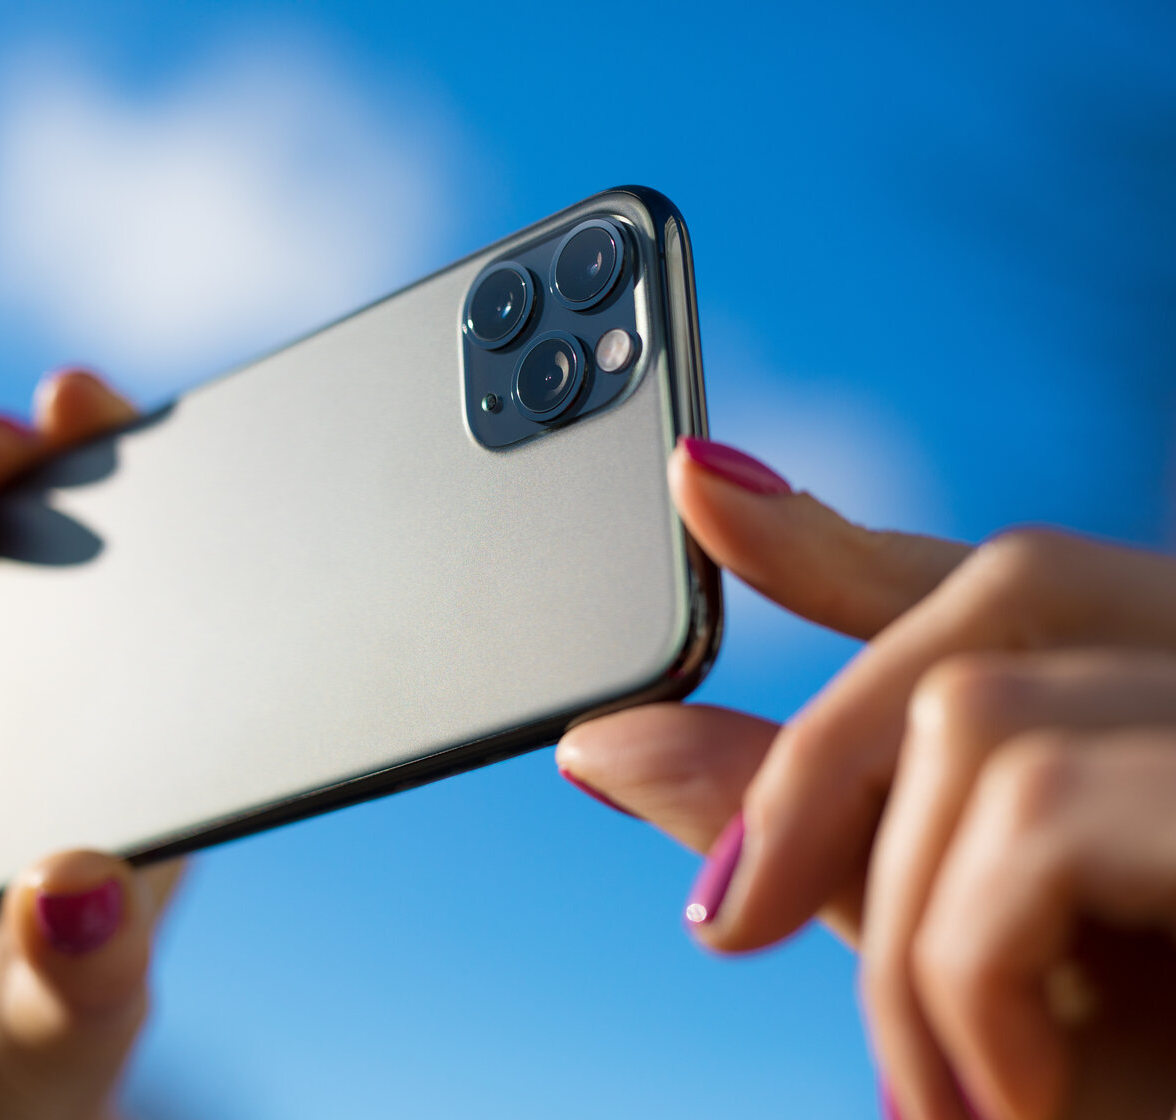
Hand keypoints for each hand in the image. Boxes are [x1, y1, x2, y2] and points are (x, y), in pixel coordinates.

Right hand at [0, 370, 180, 1119]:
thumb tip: (84, 882)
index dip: (144, 486)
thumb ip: (84, 957)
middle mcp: (44, 683)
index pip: (158, 577)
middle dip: (37, 454)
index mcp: (133, 729)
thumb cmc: (10, 1054)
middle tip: (23, 427)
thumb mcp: (65, 1014)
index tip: (126, 429)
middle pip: (50, 522)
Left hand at [556, 437, 1175, 1119]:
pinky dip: (970, 965)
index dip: (844, 526)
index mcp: (1171, 710)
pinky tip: (1012, 1090)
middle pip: (1004, 589)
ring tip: (942, 1092)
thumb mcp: (980, 958)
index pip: (1008, 575)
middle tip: (725, 926)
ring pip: (982, 710)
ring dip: (907, 927)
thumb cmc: (1146, 1095)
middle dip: (825, 753)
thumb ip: (824, 828)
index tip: (700, 486)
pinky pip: (1033, 807)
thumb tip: (607, 740)